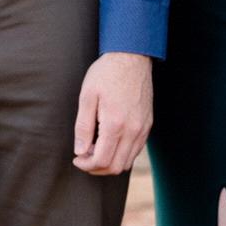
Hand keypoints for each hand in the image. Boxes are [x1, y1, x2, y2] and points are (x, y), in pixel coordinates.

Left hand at [73, 52, 152, 175]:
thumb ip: (83, 127)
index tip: (77, 158)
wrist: (131, 57)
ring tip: (96, 148)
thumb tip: (80, 151)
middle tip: (85, 156)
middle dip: (97, 168)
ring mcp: (143, 128)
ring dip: (111, 162)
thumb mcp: (87, 97)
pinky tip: (110, 140)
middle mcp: (133, 130)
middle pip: (116, 167)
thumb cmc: (106, 74)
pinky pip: (136, 150)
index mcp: (115, 124)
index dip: (87, 165)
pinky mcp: (148, 124)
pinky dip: (122, 153)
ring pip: (128, 161)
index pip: (102, 161)